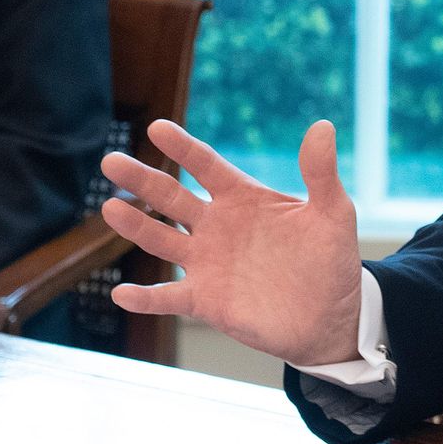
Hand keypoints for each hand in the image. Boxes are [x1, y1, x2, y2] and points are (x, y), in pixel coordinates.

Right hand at [99, 118, 364, 367]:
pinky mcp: (205, 300)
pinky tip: (121, 293)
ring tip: (110, 208)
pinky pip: (167, 297)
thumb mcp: (333, 213)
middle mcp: (216, 226)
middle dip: (141, 179)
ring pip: (161, 239)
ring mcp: (206, 262)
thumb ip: (321, 173)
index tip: (156, 128)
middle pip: (171, 197)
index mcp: (242, 198)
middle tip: (111, 161)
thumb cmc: (331, 260)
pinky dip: (144, 298)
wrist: (331, 317)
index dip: (183, 147)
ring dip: (136, 226)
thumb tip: (322, 126)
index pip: (206, 165)